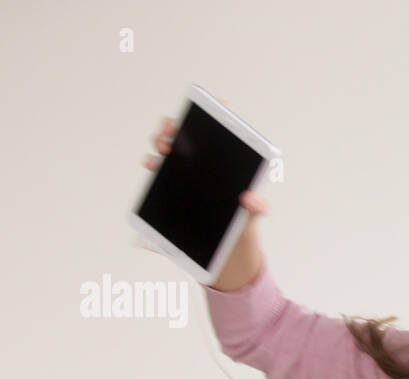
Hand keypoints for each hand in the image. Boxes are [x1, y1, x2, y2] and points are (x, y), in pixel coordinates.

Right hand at [141, 100, 268, 217]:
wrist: (224, 247)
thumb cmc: (241, 224)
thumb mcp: (252, 216)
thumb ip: (256, 208)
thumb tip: (252, 199)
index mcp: (230, 162)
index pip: (225, 131)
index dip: (222, 111)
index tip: (220, 103)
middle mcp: (206, 162)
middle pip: (190, 133)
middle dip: (179, 125)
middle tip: (173, 129)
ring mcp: (188, 171)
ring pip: (171, 145)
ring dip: (162, 140)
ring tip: (163, 146)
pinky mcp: (174, 184)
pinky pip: (160, 168)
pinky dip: (153, 162)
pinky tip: (152, 163)